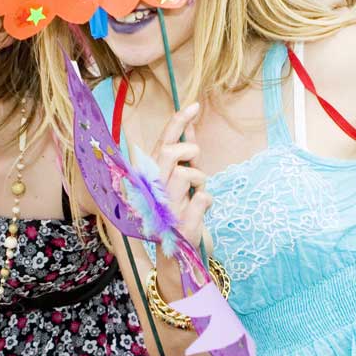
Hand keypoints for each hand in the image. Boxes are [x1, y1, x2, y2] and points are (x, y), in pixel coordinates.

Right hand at [150, 102, 211, 247]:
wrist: (174, 250)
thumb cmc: (174, 208)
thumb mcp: (176, 178)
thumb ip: (182, 152)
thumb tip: (190, 122)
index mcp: (149, 174)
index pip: (163, 141)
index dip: (179, 121)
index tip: (195, 105)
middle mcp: (151, 188)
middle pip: (172, 152)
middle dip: (190, 153)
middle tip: (194, 163)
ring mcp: (164, 205)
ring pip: (189, 174)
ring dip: (199, 181)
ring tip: (193, 193)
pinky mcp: (181, 222)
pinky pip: (204, 197)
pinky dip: (206, 202)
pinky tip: (198, 210)